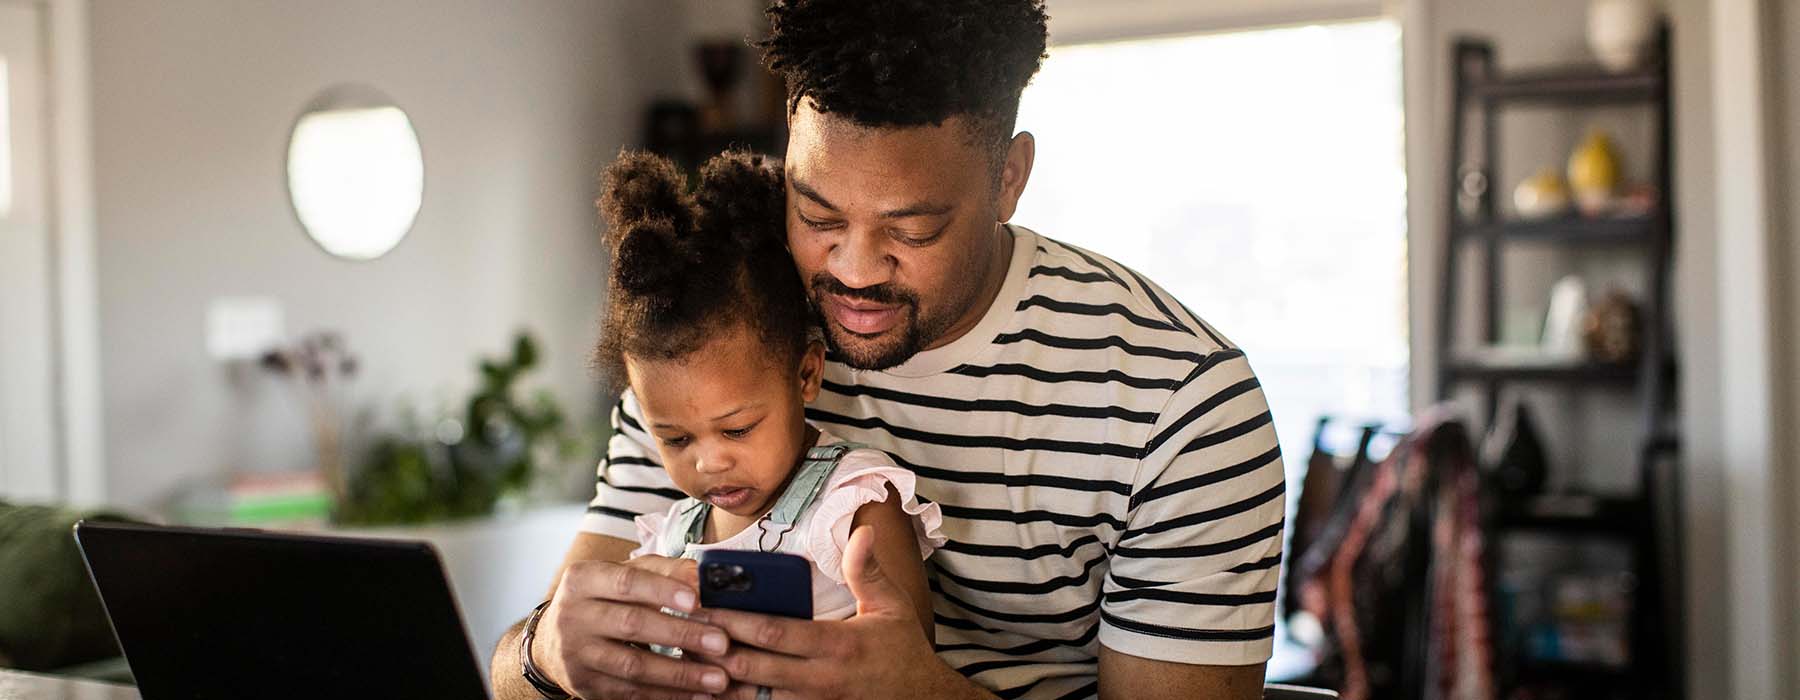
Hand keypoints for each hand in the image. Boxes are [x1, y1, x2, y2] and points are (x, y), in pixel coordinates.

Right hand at [535, 554, 734, 698]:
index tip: (697, 599)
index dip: (662, 590)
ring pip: (632, 666)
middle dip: (681, 634)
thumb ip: (663, 570)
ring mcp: (577, 654)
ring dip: (679, 674)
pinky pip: (631, 693)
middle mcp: (573, 616)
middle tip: (721, 643)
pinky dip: (667, 695)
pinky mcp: (586, 686)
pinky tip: (697, 695)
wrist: (553, 640)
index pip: (626, 582)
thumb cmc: (604, 599)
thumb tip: (703, 574)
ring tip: (717, 678)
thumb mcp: (624, 575)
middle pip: (632, 624)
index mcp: (583, 579)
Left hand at [696, 526, 977, 699]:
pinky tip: (709, 694)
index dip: (735, 620)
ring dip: (716, 682)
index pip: (774, 632)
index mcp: (836, 645)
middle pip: (752, 666)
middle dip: (713, 650)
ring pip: (751, 697)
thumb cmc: (903, 651)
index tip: (703, 605)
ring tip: (683, 663)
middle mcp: (819, 679)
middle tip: (678, 632)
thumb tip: (861, 530)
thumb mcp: (892, 607)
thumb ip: (868, 571)